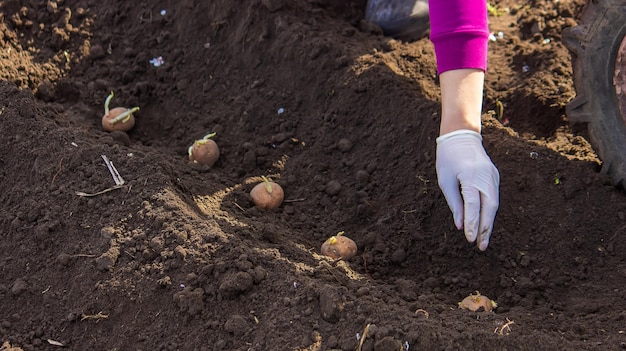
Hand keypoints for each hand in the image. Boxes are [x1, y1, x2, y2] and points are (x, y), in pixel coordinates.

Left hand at [436, 129, 499, 249]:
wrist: (461, 136)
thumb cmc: (448, 158)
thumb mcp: (445, 180)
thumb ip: (454, 203)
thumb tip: (459, 224)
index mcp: (470, 176)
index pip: (473, 205)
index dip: (472, 224)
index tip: (470, 239)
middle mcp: (485, 177)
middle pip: (489, 208)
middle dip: (485, 228)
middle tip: (481, 246)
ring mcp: (493, 176)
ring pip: (494, 204)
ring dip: (489, 222)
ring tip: (483, 239)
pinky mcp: (495, 177)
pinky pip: (494, 197)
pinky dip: (490, 211)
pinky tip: (485, 223)